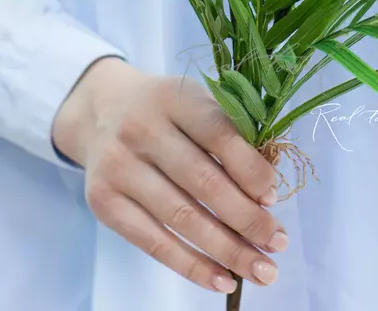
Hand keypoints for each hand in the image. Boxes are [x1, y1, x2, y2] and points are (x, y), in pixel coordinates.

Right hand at [51, 57, 286, 294]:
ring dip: (227, 250)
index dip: (251, 170)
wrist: (100, 111)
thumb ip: (231, 136)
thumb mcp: (195, 104)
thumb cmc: (166, 113)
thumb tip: (265, 196)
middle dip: (247, 219)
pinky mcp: (103, 201)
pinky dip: (192, 266)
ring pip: (181, 217)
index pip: (219, 134)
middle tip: (278, 244)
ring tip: (261, 270)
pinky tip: (222, 279)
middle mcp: (141, 129)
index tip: (273, 198)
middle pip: (203, 182)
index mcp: (173, 97)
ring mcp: (118, 166)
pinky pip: (153, 242)